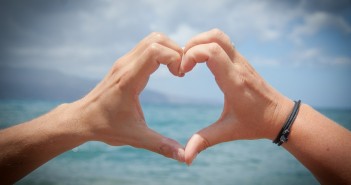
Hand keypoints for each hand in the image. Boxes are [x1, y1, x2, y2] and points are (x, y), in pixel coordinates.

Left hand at [71, 32, 184, 161]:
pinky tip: (165, 70)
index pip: (155, 50)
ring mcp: (124, 62)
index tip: (181, 75)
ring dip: (169, 49)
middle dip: (176, 50)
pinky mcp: (124, 63)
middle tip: (182, 71)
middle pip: (156, 39)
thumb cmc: (106, 127)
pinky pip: (146, 47)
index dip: (175, 57)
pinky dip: (161, 52)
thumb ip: (161, 145)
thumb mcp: (136, 137)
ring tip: (176, 70)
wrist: (82, 119)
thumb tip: (184, 157)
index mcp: (129, 79)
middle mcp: (126, 65)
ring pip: (152, 40)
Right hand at [181, 29, 293, 164]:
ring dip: (200, 41)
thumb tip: (185, 158)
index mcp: (234, 81)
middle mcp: (238, 66)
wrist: (280, 116)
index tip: (183, 71)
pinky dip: (207, 44)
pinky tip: (200, 61)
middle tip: (183, 62)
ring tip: (189, 59)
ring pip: (219, 35)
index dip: (191, 55)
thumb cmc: (255, 123)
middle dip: (192, 44)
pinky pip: (223, 42)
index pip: (212, 52)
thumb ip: (204, 142)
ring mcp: (241, 61)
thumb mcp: (228, 132)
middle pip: (214, 36)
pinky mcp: (241, 60)